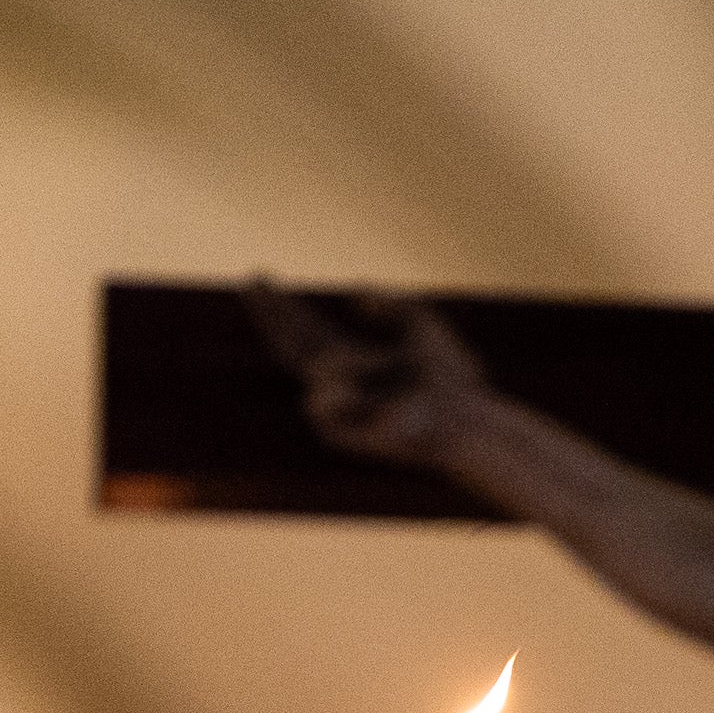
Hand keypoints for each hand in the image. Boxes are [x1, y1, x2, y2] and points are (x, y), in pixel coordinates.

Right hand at [246, 282, 490, 465]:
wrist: (462, 419)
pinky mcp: (338, 434)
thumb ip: (391, 306)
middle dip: (272, 313)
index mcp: (353, 359)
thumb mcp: (422, 326)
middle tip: (252, 281)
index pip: (305, 329)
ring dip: (352, 366)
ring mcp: (337, 409)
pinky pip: (324, 399)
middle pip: (292, 344)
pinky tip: (380, 398)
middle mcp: (339, 382)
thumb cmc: (450, 378)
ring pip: (317, 368)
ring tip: (398, 383)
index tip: (258, 278)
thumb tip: (357, 292)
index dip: (281, 306)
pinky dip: (349, 390)